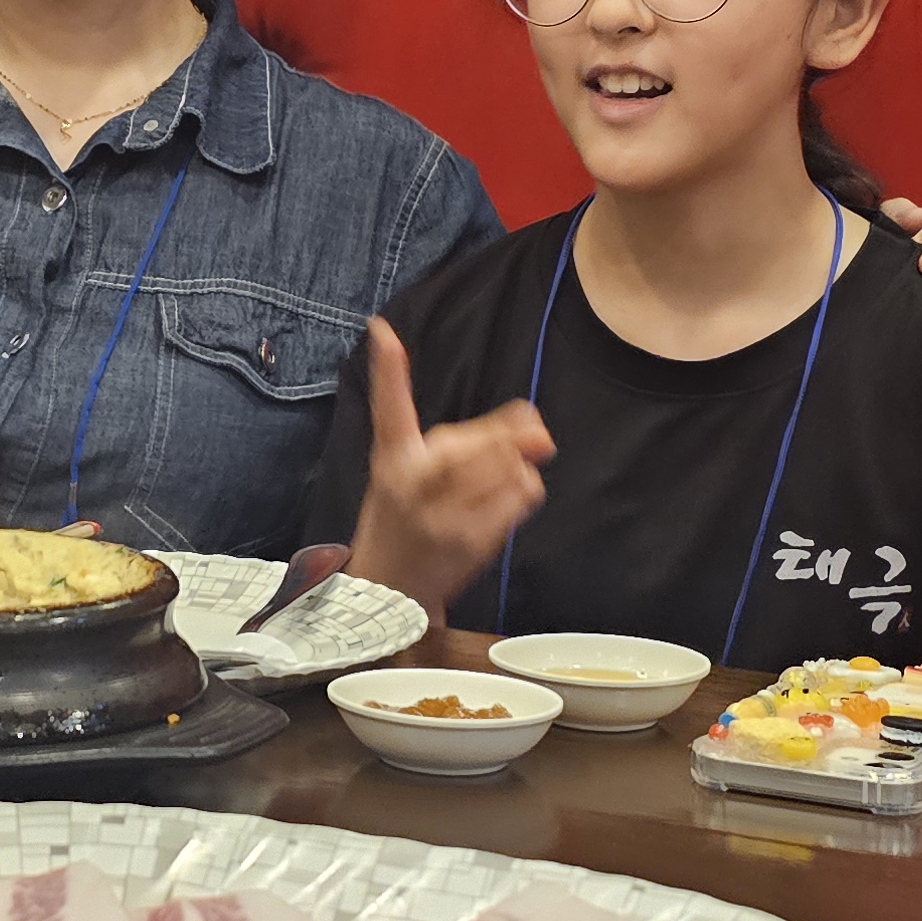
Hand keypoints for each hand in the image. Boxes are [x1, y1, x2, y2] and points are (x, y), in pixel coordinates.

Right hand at [345, 318, 554, 614]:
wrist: (392, 588)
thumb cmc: (405, 517)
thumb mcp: (411, 468)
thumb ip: (471, 438)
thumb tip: (539, 427)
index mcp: (393, 459)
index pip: (389, 408)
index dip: (387, 369)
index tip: (381, 332)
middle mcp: (414, 483)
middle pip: (481, 439)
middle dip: (512, 436)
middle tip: (519, 443)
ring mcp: (442, 515)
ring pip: (508, 464)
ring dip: (518, 465)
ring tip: (496, 482)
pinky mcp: (470, 541)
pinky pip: (520, 495)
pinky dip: (525, 490)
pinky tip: (504, 501)